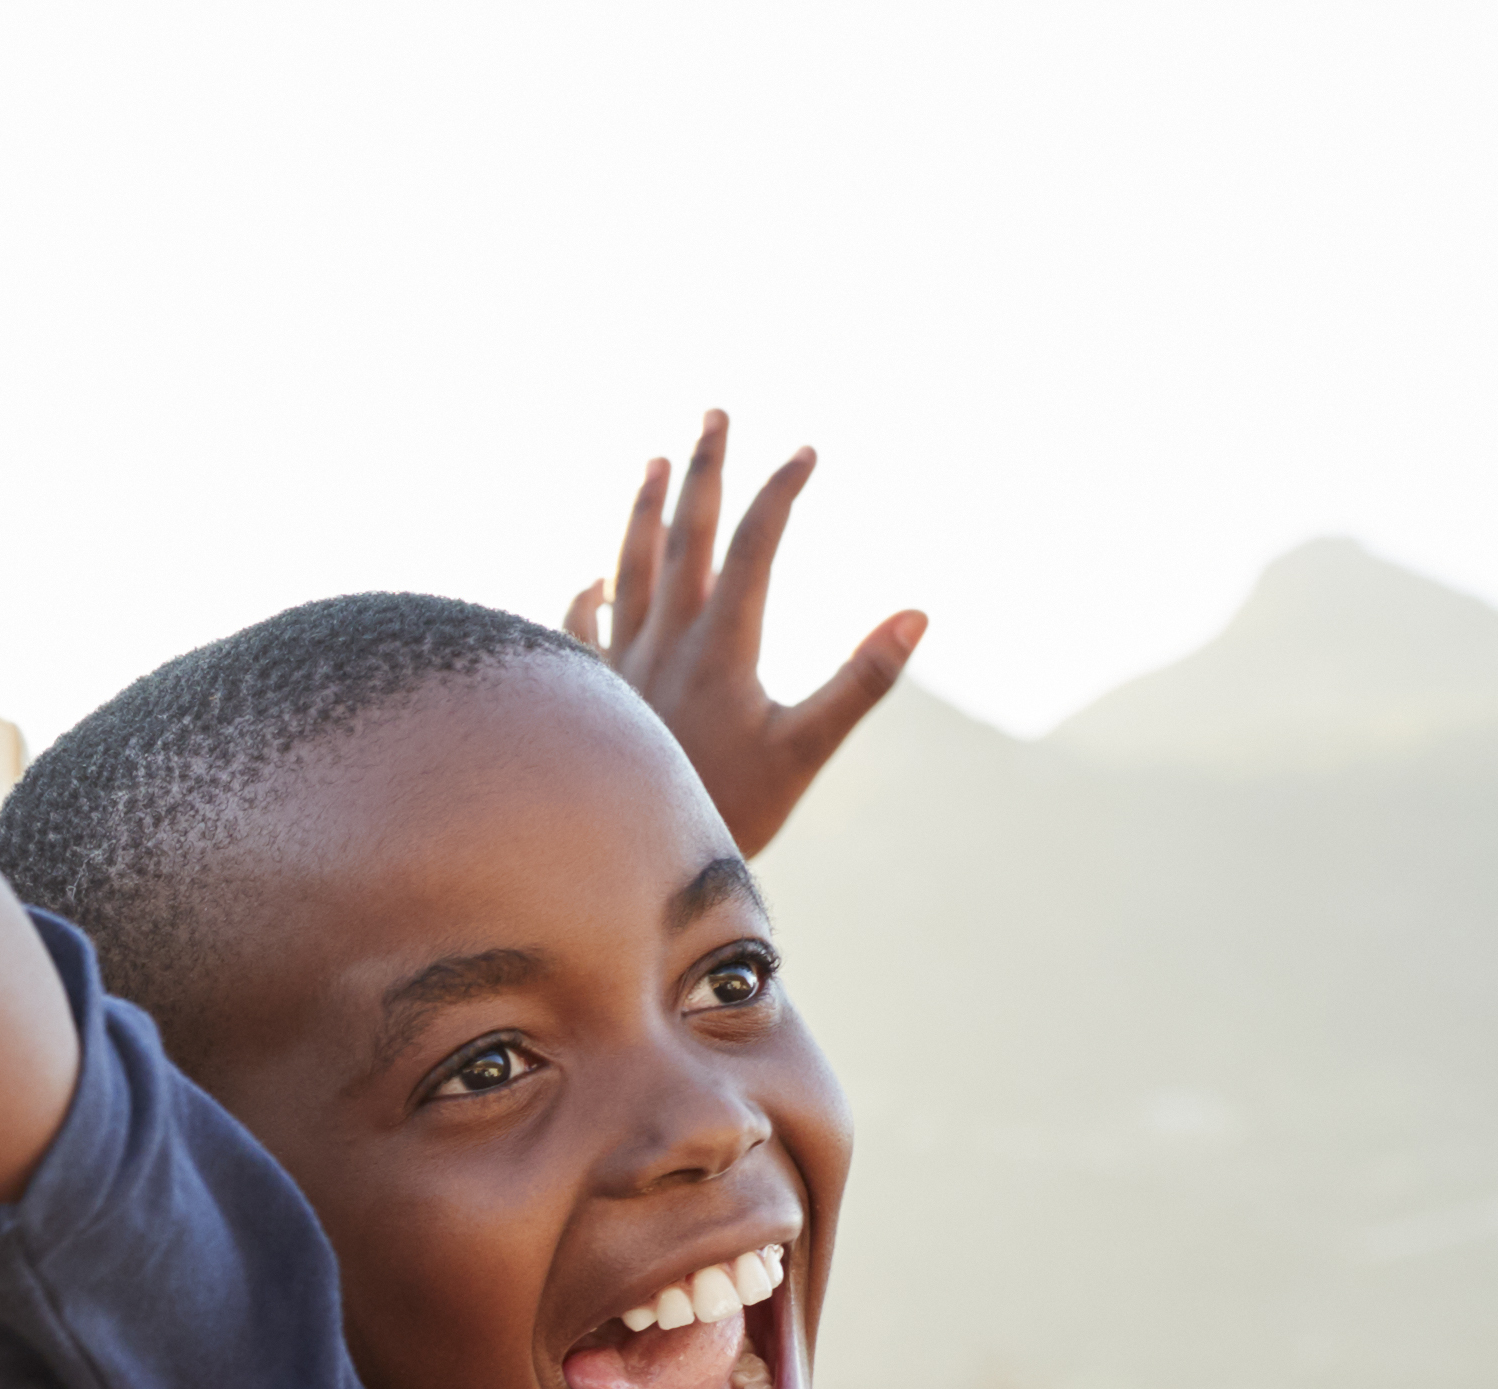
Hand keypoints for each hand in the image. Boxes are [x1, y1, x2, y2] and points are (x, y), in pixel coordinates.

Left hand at [566, 411, 925, 854]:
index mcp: (721, 643)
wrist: (624, 865)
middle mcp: (663, 640)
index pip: (755, 543)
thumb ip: (862, 682)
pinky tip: (592, 577)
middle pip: (684, 534)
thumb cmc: (727, 812)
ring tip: (652, 462)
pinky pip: (580, 630)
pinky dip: (587, 596)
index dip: (781, 490)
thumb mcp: (806, 750)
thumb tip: (917, 615)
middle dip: (703, 469)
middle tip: (713, 413)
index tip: (806, 449)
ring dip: (641, 510)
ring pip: (627, 567)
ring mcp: (619, 665)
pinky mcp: (591, 695)